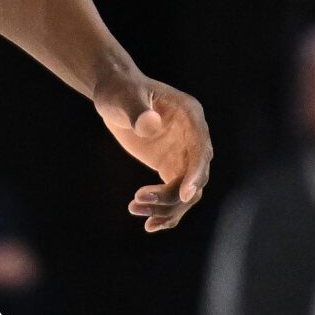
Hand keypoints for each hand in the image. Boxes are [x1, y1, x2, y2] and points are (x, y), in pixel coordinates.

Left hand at [94, 66, 211, 231]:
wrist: (113, 93)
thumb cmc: (119, 89)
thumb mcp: (123, 96)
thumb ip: (136, 110)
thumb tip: (150, 126)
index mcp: (190, 116)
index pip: (200, 150)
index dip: (195, 173)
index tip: (184, 195)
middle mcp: (194, 138)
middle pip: (196, 176)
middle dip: (172, 195)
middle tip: (139, 201)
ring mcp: (185, 154)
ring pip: (187, 192)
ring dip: (165, 207)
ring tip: (134, 208)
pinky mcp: (172, 167)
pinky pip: (175, 195)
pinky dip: (165, 211)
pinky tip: (149, 225)